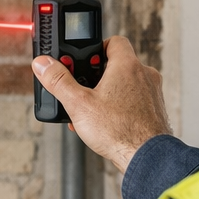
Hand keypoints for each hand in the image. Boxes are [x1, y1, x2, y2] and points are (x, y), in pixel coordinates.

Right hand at [32, 35, 170, 173]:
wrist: (146, 158)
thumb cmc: (119, 131)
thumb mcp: (79, 104)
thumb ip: (59, 81)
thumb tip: (43, 63)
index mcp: (127, 65)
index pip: (114, 41)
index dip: (96, 48)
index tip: (83, 61)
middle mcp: (144, 75)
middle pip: (117, 64)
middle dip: (97, 76)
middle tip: (83, 89)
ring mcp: (153, 93)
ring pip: (125, 84)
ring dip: (107, 93)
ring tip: (92, 111)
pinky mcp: (156, 110)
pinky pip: (134, 101)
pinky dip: (120, 107)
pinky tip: (106, 123)